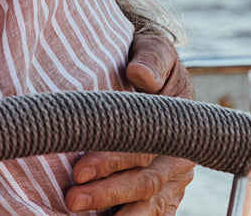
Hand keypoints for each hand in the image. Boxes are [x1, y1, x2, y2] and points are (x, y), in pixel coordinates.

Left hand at [66, 33, 194, 214]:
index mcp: (179, 127)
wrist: (155, 73)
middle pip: (144, 184)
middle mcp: (179, 158)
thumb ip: (151, 59)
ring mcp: (173, 180)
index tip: (78, 170)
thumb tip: (140, 74)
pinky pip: (153, 214)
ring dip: (116, 213)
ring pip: (148, 205)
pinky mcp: (164, 193)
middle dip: (106, 194)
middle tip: (71, 200)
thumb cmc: (149, 62)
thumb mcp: (154, 51)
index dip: (111, 162)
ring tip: (79, 215)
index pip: (143, 151)